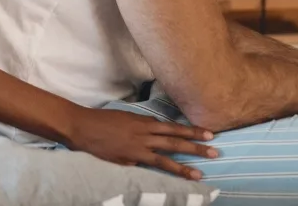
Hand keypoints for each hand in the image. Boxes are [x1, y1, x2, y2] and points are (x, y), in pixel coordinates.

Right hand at [64, 108, 217, 180]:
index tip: (209, 133)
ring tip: (200, 173)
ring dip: (184, 166)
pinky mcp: (128, 161)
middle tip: (215, 151)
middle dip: (195, 146)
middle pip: (174, 141)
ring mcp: (136, 149)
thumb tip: (155, 130)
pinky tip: (172, 181)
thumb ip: (142, 125)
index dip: (191, 130)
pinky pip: (147, 168)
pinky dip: (160, 173)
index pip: (173, 127)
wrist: (82, 126)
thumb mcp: (126, 117)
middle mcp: (143, 134)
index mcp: (143, 122)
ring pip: (165, 158)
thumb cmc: (102, 120)